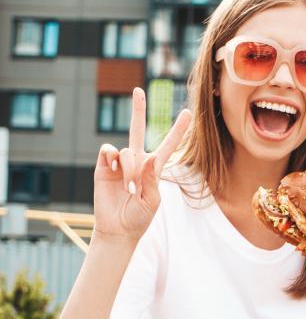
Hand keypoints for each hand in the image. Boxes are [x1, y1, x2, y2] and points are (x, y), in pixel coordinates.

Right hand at [92, 88, 190, 242]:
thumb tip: (149, 157)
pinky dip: (113, 161)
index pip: (168, 145)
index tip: (189, 112)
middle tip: (138, 90)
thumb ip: (152, 179)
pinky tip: (113, 172)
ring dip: (129, 171)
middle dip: (138, 110)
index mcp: (154, 168)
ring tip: (129, 190)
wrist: (118, 228)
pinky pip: (108, 152)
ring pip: (127, 151)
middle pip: (138, 130)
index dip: (178, 129)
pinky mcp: (103, 166)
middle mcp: (137, 161)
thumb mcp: (152, 201)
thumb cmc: (139, 217)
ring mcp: (120, 163)